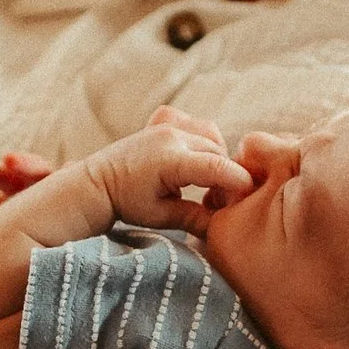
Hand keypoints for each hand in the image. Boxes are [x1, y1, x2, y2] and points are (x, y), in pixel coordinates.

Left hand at [90, 120, 251, 233]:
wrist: (99, 182)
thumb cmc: (127, 202)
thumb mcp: (161, 216)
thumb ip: (195, 219)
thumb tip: (224, 226)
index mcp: (169, 160)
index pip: (216, 167)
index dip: (237, 180)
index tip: (248, 194)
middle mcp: (171, 136)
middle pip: (218, 153)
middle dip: (226, 174)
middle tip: (222, 199)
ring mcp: (168, 125)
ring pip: (212, 136)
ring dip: (217, 156)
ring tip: (208, 180)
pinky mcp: (165, 121)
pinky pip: (197, 124)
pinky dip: (203, 138)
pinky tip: (195, 156)